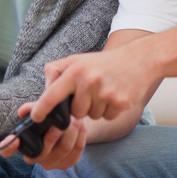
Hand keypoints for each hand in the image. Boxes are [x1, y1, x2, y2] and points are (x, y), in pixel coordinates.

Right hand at [0, 102, 86, 169]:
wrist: (67, 126)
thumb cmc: (49, 118)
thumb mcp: (40, 110)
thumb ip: (33, 108)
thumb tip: (23, 112)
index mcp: (22, 144)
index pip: (6, 150)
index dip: (8, 147)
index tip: (15, 140)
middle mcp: (34, 157)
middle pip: (44, 150)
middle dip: (56, 133)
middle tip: (66, 119)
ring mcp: (50, 163)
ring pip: (64, 149)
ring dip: (73, 132)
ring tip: (77, 118)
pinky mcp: (66, 164)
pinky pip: (76, 151)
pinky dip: (80, 137)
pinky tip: (82, 127)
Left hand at [31, 32, 154, 123]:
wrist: (140, 60)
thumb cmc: (104, 62)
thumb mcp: (78, 59)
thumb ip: (57, 72)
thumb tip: (44, 93)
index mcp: (76, 70)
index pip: (53, 94)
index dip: (42, 108)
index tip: (35, 117)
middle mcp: (89, 81)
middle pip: (75, 112)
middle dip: (81, 107)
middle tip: (92, 91)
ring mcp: (106, 93)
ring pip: (92, 116)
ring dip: (96, 108)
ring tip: (105, 91)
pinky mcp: (121, 103)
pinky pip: (107, 117)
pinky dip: (110, 110)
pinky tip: (115, 95)